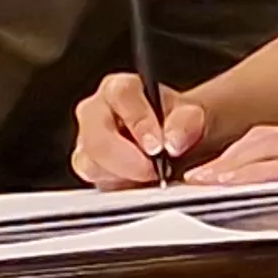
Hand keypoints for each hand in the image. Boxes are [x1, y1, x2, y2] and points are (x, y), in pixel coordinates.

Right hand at [70, 72, 207, 188]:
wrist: (174, 143)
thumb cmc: (176, 124)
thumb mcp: (191, 117)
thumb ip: (186, 122)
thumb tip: (173, 140)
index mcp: (119, 89)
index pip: (120, 96)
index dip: (139, 121)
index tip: (157, 147)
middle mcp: (95, 111)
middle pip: (96, 137)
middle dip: (126, 161)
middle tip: (153, 171)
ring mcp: (86, 142)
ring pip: (91, 164)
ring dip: (123, 176)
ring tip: (150, 177)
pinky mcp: (88, 168)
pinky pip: (96, 182)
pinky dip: (119, 187)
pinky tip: (139, 184)